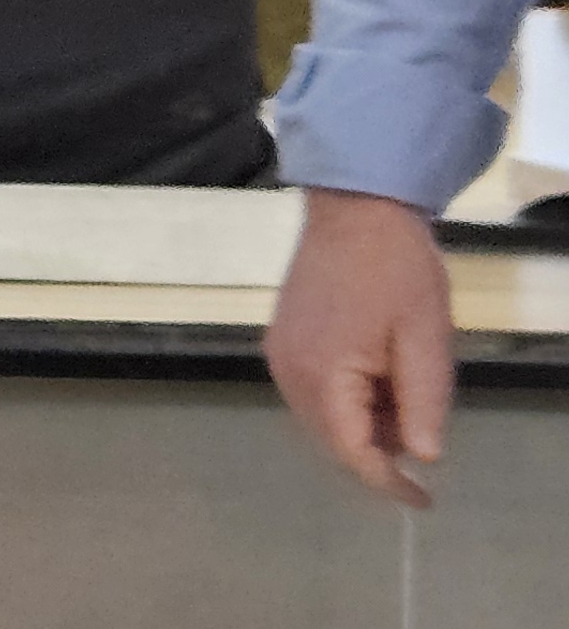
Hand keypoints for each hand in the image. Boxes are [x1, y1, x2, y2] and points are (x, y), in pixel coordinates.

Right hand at [265, 187, 455, 504]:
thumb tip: (422, 457)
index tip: (423, 498)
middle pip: (330, 441)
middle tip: (420, 437)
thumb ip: (422, 401)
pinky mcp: (281, 339)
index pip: (353, 453)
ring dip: (360, 426)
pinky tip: (374, 379)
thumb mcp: (426, 337)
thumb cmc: (397, 271)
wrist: (354, 209)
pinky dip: (342, 402)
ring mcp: (280, 353)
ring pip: (318, 419)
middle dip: (375, 453)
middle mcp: (289, 372)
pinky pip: (310, 392)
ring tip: (402, 400)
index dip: (388, 482)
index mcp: (324, 374)